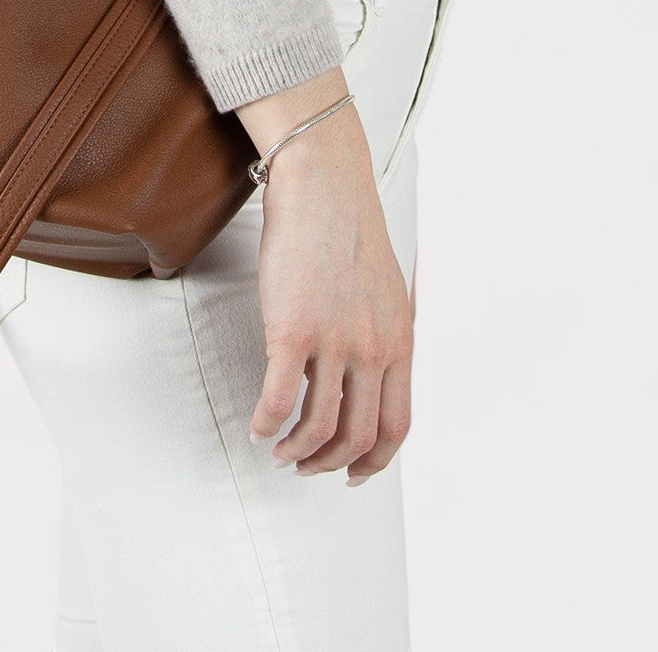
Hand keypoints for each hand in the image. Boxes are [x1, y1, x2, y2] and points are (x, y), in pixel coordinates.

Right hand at [234, 69, 413, 480]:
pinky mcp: (293, 330)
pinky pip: (280, 399)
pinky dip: (267, 424)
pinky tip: (257, 425)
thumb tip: (369, 371)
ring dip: (296, 451)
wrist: (324, 183)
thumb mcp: (387, 289)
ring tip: (278, 450)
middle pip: (358, 437)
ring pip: (319, 428)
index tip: (354, 473)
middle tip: (306, 467)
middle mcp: (373, 348)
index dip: (375, 461)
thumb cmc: (348, 228)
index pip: (397, 425)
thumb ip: (383, 333)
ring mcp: (334, 341)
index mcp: (400, 341)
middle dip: (330, 463)